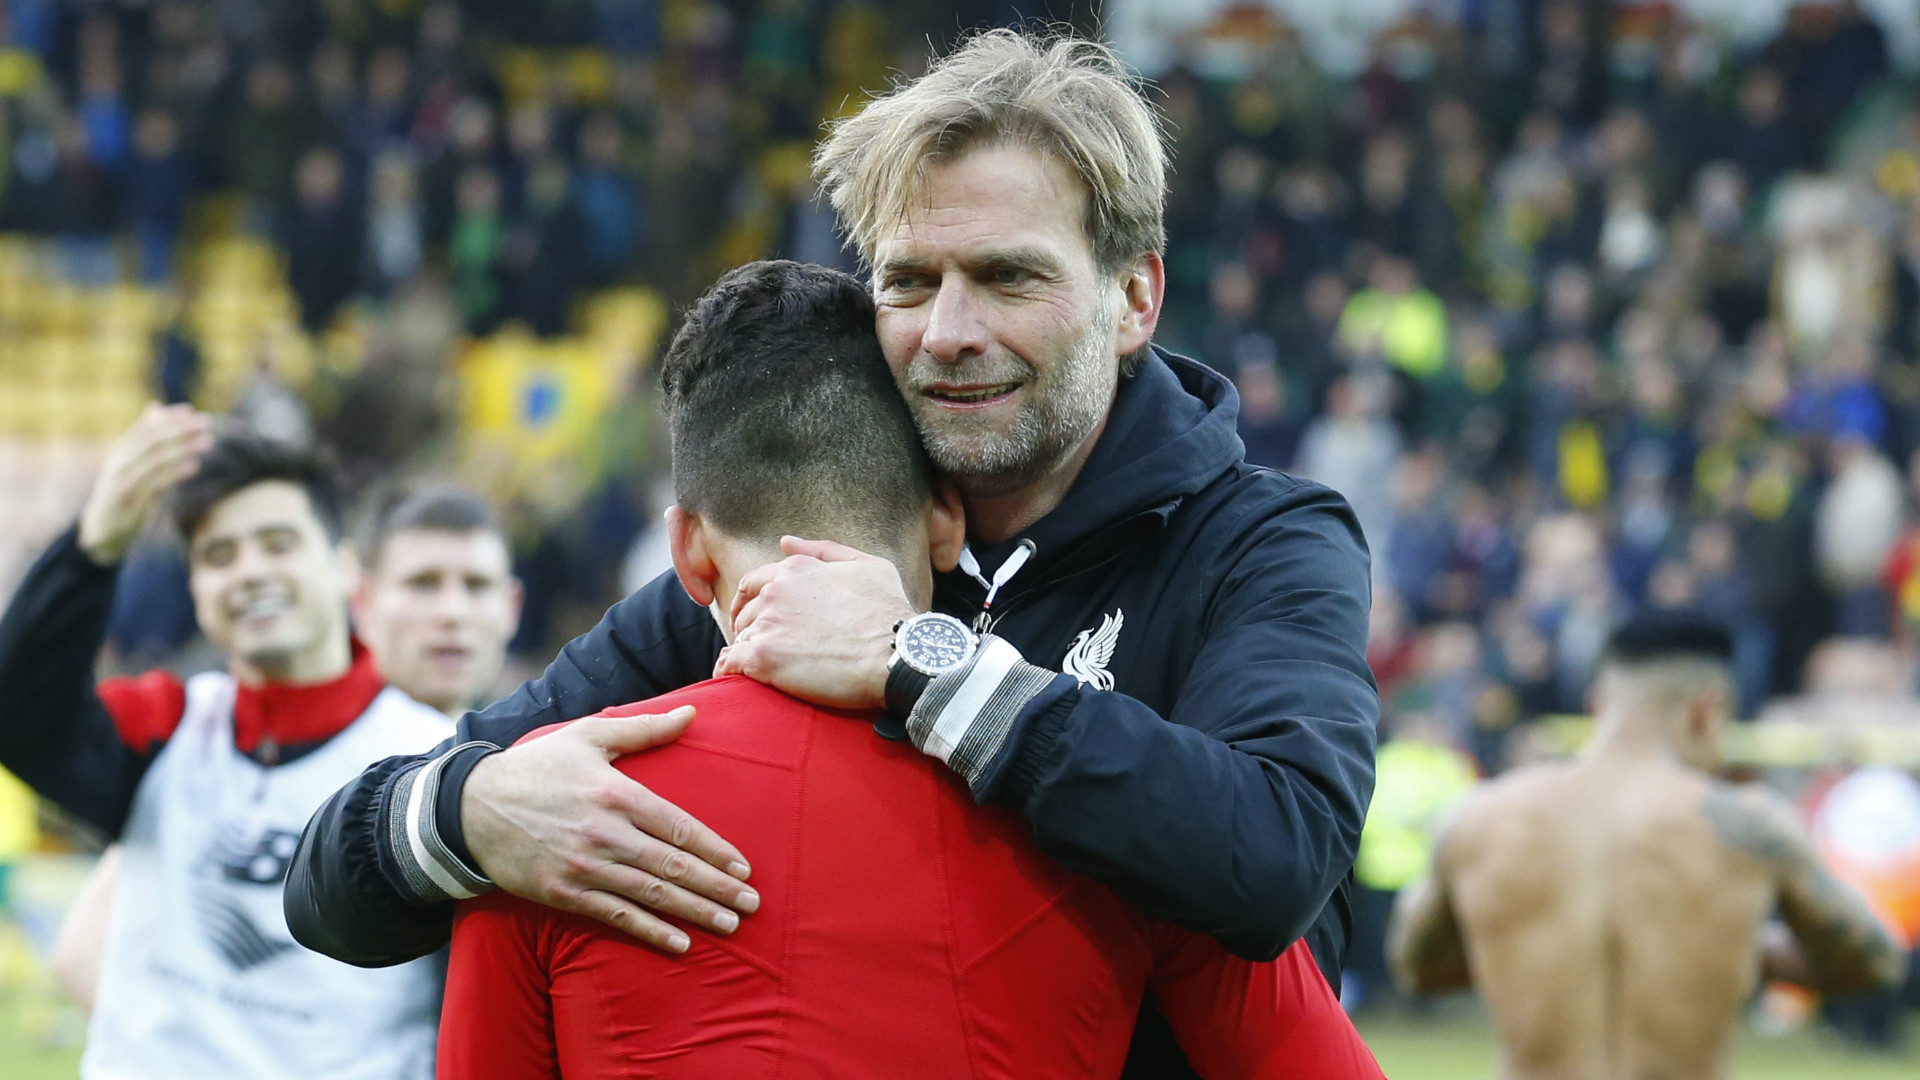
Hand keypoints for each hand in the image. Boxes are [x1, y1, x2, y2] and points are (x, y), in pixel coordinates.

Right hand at [77, 403, 214, 564]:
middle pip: (152, 439)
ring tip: (208, 441)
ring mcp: (122, 479)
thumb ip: (145, 438)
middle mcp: (118, 460)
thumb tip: (156, 407)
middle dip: (181, 429)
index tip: (191, 410)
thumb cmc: (123, 491)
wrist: (102, 528)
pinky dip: (175, 471)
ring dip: (184, 447)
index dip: (169, 418)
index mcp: (120, 449)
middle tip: (207, 423)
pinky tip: (195, 465)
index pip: (146, 427)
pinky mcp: (129, 498)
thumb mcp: (131, 461)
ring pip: (155, 458)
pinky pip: (155, 482)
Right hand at [460, 706, 758, 952]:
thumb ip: (644, 729)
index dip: (715, 850)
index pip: (678, 827)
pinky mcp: (563, 893)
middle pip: (672, 866)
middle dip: (717, 886)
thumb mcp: (588, 736)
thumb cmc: (537, 767)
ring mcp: (583, 866)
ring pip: (651, 895)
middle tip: (751, 902)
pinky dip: (651, 932)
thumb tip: (692, 714)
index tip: (743, 866)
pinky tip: (680, 943)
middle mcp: (604, 832)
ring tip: (730, 923)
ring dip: (695, 911)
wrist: (470, 808)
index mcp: (615, 793)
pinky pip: (616, 916)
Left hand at [715, 536, 914, 709]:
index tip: (756, 616)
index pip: (755, 583)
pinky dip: (730, 670)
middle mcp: (775, 592)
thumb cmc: (888, 612)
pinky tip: (737, 677)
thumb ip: (823, 550)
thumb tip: (785, 541)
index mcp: (795, 570)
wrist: (895, 654)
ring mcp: (768, 624)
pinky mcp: (763, 657)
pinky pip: (731, 662)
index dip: (751, 600)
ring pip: (740, 637)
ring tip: (764, 667)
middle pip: (745, 611)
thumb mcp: (867, 565)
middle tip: (765, 646)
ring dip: (747, 650)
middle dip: (750, 626)